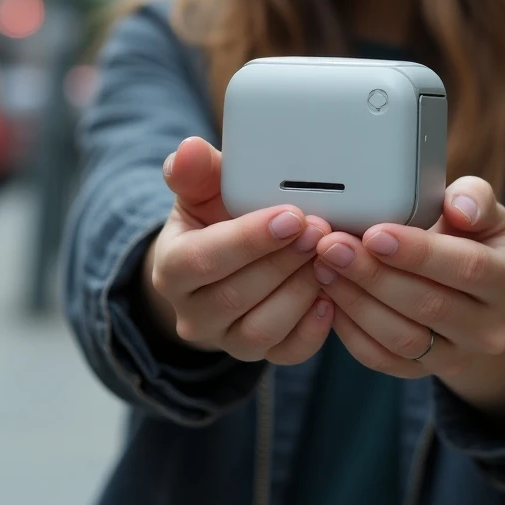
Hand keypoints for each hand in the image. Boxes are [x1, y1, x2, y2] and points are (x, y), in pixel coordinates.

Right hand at [142, 136, 333, 362]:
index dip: (249, 239)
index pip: (203, 259)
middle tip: (321, 229)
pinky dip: (314, 327)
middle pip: (235, 296)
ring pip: (262, 330)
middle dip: (284, 261)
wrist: (220, 263)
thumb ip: (197, 171)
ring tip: (328, 257)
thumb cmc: (215, 219)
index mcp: (172, 267)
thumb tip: (189, 149)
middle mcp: (193, 313)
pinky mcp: (260, 355)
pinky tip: (332, 295)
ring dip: (301, 291)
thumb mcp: (201, 190)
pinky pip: (287, 353)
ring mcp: (226, 340)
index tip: (292, 215)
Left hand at [312, 177, 504, 423]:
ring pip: (401, 338)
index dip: (419, 253)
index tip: (374, 233)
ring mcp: (454, 357)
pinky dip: (349, 329)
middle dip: (374, 274)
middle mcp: (487, 328)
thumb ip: (475, 199)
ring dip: (355, 301)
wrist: (472, 297)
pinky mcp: (418, 372)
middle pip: (428, 305)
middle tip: (332, 246)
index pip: (467, 268)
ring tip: (323, 266)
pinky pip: (380, 358)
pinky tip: (328, 295)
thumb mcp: (484, 212)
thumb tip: (459, 207)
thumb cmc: (470, 240)